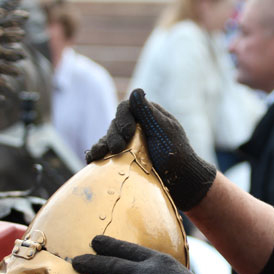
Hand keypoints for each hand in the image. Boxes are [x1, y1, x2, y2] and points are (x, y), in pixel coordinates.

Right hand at [85, 88, 215, 210]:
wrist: (182, 183)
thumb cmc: (177, 155)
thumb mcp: (164, 132)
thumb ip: (148, 113)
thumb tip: (136, 90)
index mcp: (148, 116)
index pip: (127, 107)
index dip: (123, 117)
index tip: (128, 132)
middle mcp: (137, 127)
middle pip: (115, 123)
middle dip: (114, 134)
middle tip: (118, 148)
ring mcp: (130, 143)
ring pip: (108, 138)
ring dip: (102, 145)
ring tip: (98, 155)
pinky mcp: (124, 159)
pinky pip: (106, 153)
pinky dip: (98, 154)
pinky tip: (92, 159)